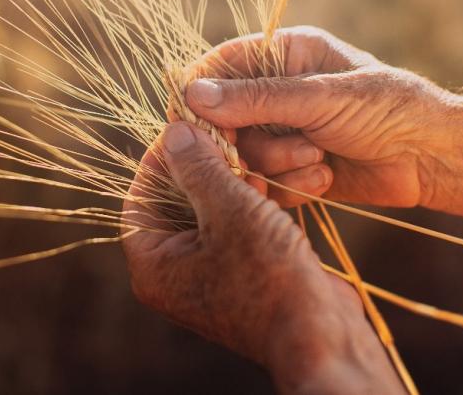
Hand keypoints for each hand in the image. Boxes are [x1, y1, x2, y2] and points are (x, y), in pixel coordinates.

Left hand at [121, 122, 403, 393]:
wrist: (321, 334)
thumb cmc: (269, 277)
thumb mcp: (231, 211)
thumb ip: (199, 168)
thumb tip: (174, 132)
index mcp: (154, 266)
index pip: (141, 198)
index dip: (161, 159)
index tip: (186, 127)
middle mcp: (176, 274)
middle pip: (175, 204)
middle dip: (201, 168)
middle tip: (222, 138)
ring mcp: (211, 276)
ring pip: (210, 214)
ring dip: (229, 183)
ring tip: (250, 160)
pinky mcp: (244, 275)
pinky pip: (235, 230)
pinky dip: (248, 205)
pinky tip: (267, 185)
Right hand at [186, 25, 450, 207]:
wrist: (433, 158)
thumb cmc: (387, 110)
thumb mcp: (321, 98)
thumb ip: (257, 99)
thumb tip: (193, 95)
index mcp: (285, 54)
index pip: (220, 67)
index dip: (201, 95)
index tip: (196, 124)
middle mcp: (279, 91)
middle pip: (224, 119)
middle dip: (248, 140)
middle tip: (270, 149)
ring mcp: (285, 132)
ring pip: (245, 155)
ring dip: (277, 162)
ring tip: (317, 157)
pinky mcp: (294, 168)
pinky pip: (266, 182)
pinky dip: (291, 184)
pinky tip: (325, 176)